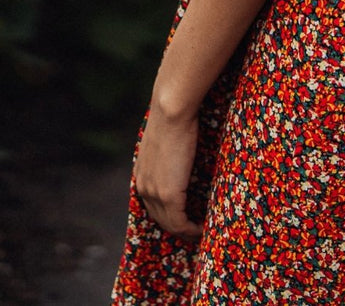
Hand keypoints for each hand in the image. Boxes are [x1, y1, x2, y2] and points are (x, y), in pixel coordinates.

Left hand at [134, 96, 200, 238]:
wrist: (171, 111)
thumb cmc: (173, 118)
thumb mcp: (165, 141)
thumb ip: (169, 155)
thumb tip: (182, 156)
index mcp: (141, 175)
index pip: (153, 205)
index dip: (169, 216)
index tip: (185, 220)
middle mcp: (143, 187)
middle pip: (160, 219)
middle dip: (178, 229)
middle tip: (196, 232)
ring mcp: (154, 192)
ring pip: (170, 224)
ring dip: (186, 232)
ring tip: (201, 233)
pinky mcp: (168, 195)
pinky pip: (179, 223)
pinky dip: (191, 230)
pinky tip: (203, 228)